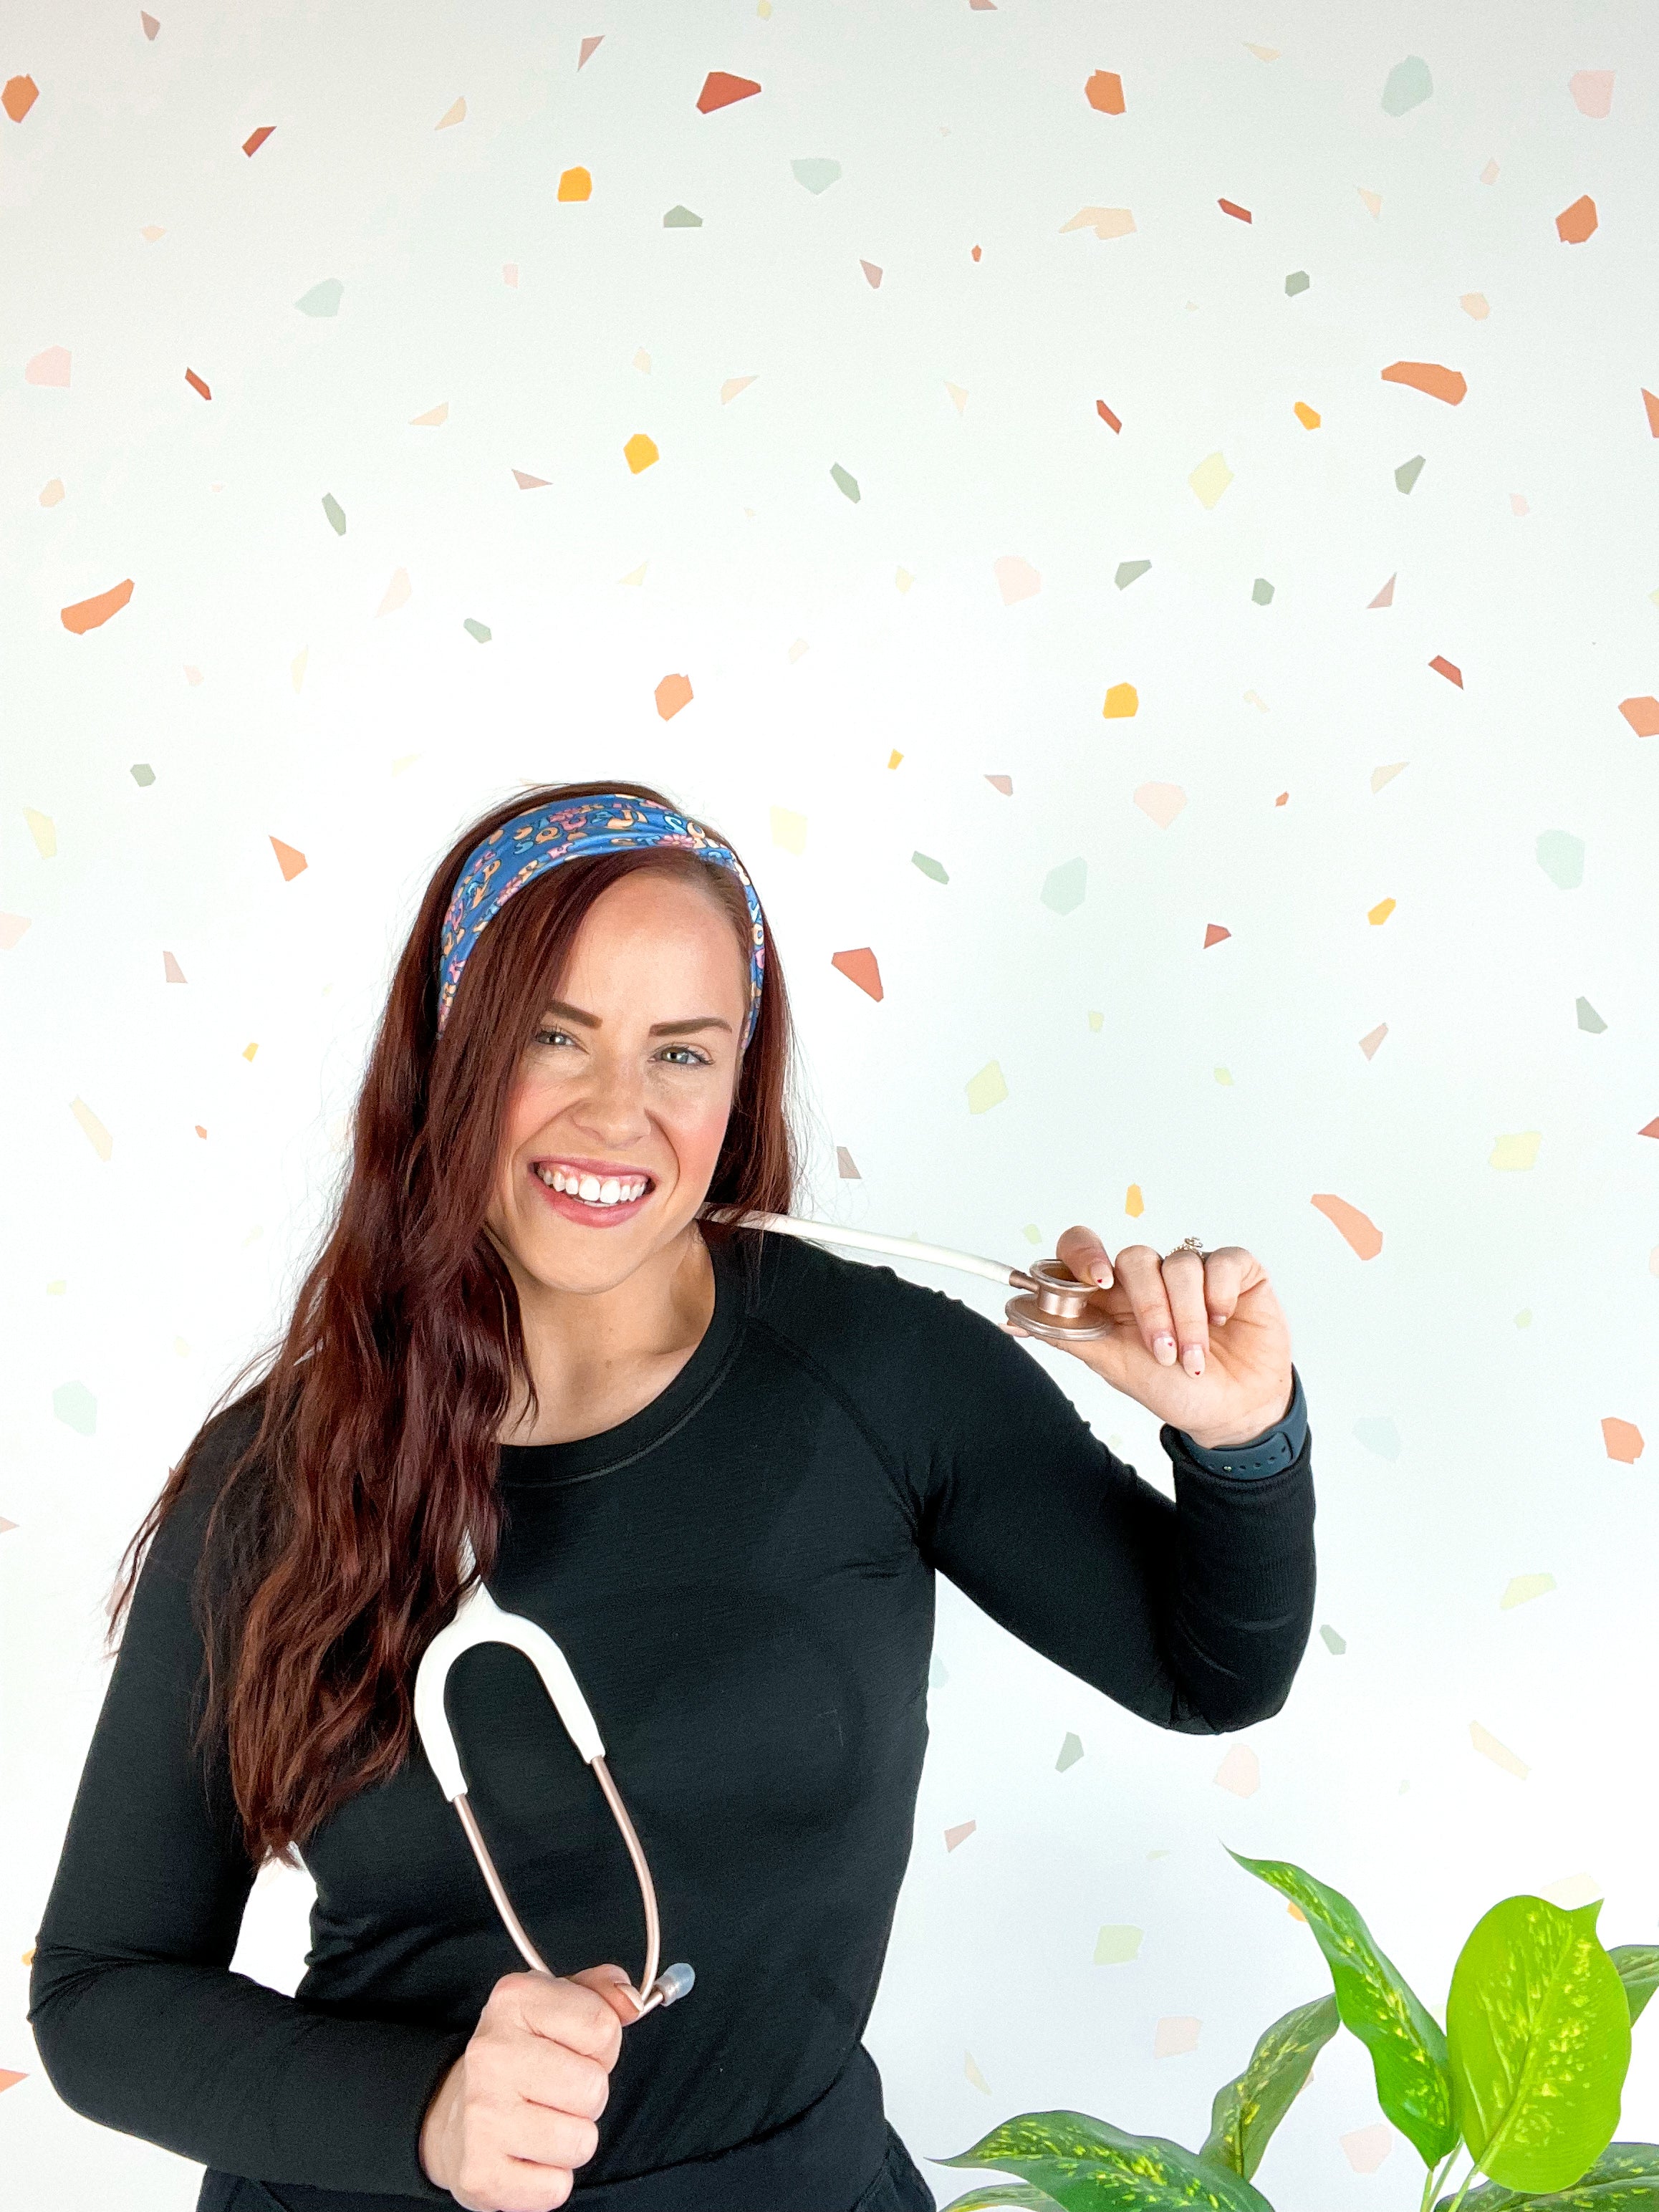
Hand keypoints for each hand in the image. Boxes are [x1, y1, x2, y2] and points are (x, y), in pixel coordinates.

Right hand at [419, 1965, 641, 2210]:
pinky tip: (527, 2156)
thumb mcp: (559, 2006)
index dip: (603, 2046)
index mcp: (514, 1999)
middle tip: (559, 2092)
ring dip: (572, 2139)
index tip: (575, 2049)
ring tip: (544, 2123)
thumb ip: (603, 1994)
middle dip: (589, 2096)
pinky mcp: (480, 2174)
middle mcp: (491, 2053)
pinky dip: (550, 2180)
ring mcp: (481, 2115)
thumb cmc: (523, 2057)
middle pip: (594, 2088)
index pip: (603, 2027)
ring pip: (580, 2141)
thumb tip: (632, 2001)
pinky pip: (556, 2189)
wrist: (457, 2117)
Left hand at [1007, 1229, 1293, 1450]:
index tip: (1097, 1281)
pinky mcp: (1236, 1272)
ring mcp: (1193, 1271)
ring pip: (1179, 1264)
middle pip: (1134, 1257)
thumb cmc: (1172, 1389)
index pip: (1084, 1249)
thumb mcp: (1114, 1366)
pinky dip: (1220, 1296)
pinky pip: (1223, 1261)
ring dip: (1186, 1317)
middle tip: (1162, 1351)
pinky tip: (1223, 1322)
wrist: (1231, 1414)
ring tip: (1193, 1357)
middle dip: (1149, 1308)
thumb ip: (1069, 1335)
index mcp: (1113, 1295)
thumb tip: (1014, 1318)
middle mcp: (1150, 1277)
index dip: (1084, 1254)